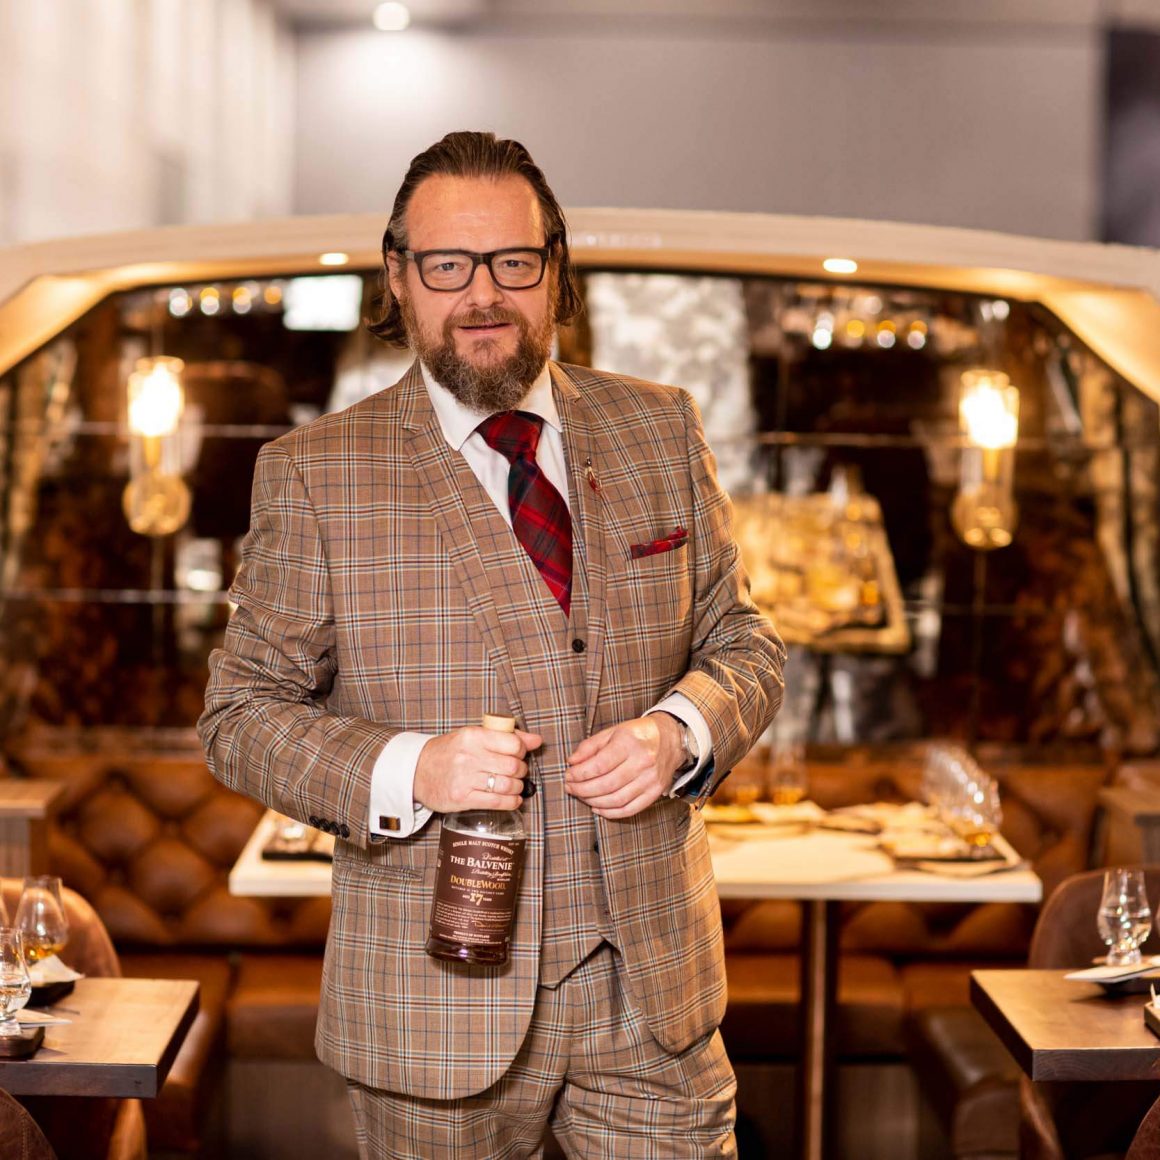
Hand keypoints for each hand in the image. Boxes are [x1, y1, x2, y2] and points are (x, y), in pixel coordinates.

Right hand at [414, 726, 541, 812]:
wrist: (416, 770)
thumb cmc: (449, 751)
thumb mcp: (474, 736)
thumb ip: (506, 736)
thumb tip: (537, 740)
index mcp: (473, 736)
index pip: (513, 743)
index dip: (522, 751)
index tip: (518, 754)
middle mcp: (468, 756)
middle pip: (513, 766)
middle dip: (521, 771)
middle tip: (517, 772)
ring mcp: (464, 779)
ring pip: (507, 785)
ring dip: (517, 788)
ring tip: (514, 786)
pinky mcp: (462, 799)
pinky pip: (497, 802)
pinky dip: (511, 802)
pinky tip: (512, 799)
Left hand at [565, 715, 683, 818]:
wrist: (671, 739)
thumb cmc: (638, 734)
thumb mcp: (613, 731)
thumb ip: (590, 746)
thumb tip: (572, 761)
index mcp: (629, 743)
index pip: (599, 765)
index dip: (579, 774)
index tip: (568, 775)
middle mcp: (642, 762)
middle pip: (606, 784)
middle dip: (582, 789)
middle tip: (570, 788)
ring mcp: (650, 779)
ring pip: (617, 799)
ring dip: (594, 801)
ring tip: (581, 796)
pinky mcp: (655, 792)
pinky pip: (630, 809)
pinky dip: (611, 813)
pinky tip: (598, 808)